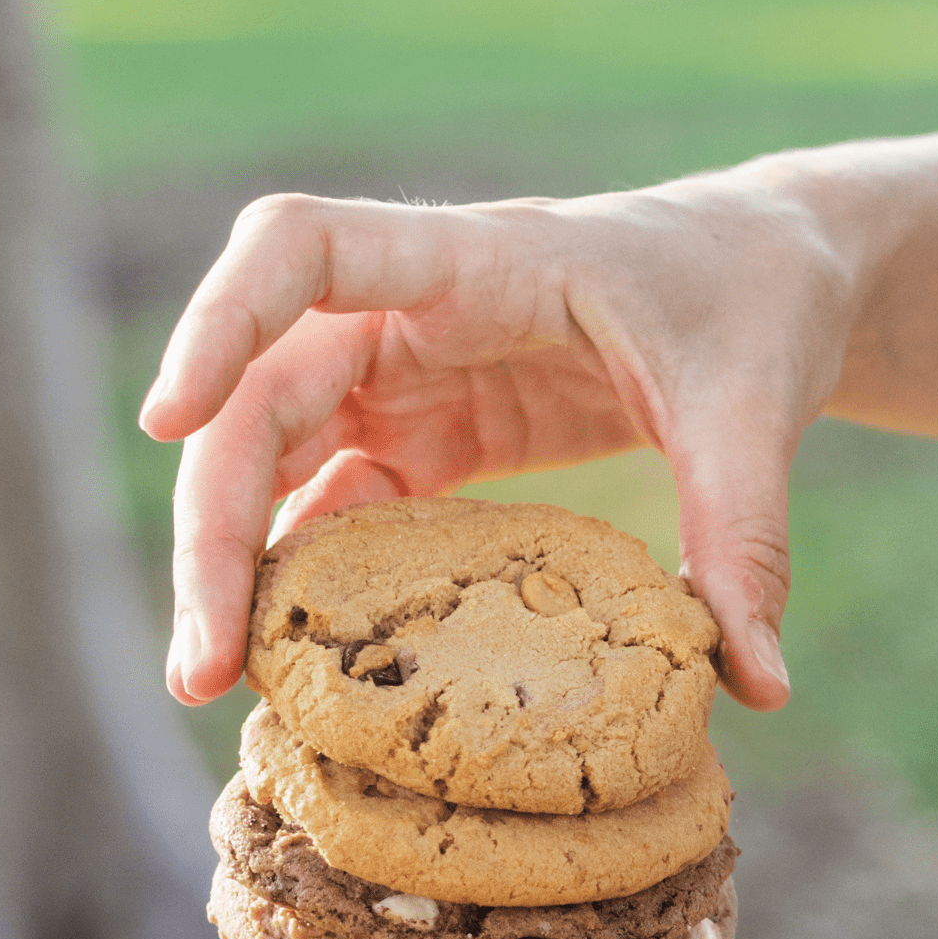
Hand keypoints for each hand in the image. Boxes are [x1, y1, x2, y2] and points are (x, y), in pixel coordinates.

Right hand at [140, 169, 863, 712]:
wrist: (771, 276)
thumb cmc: (756, 300)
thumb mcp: (755, 409)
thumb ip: (746, 537)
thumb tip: (757, 688)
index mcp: (481, 264)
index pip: (303, 250)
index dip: (220, 321)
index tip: (166, 421)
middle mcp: (416, 313)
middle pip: (260, 397)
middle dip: (213, 524)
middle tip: (201, 667)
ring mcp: (413, 375)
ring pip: (277, 456)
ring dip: (237, 561)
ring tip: (218, 681)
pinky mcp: (436, 433)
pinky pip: (340, 498)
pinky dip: (307, 570)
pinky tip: (294, 655)